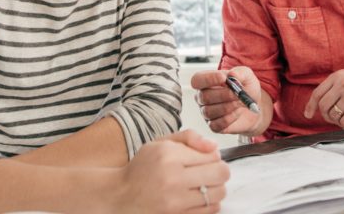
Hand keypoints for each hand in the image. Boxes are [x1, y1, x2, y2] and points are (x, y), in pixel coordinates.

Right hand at [113, 130, 228, 213]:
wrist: (121, 196)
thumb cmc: (142, 169)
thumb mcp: (160, 143)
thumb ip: (189, 137)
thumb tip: (213, 145)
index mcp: (169, 155)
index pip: (213, 155)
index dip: (213, 156)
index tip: (205, 159)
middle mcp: (173, 178)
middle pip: (221, 173)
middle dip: (219, 171)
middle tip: (209, 172)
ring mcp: (176, 201)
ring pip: (219, 193)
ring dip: (215, 188)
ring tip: (203, 185)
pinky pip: (210, 210)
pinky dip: (209, 203)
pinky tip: (197, 197)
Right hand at [191, 67, 261, 134]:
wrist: (256, 105)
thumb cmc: (246, 88)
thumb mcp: (247, 75)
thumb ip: (240, 72)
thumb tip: (232, 74)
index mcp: (206, 81)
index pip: (197, 80)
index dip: (208, 79)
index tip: (224, 78)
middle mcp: (202, 97)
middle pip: (203, 97)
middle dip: (222, 95)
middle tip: (237, 94)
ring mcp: (206, 112)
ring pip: (209, 112)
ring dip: (227, 107)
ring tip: (239, 103)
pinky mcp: (214, 126)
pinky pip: (215, 125)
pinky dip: (228, 119)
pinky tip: (237, 113)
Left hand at [304, 68, 343, 128]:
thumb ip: (338, 87)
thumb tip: (322, 105)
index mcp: (339, 76)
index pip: (317, 93)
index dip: (310, 106)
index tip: (308, 115)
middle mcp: (343, 83)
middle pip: (323, 107)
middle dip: (328, 117)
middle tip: (337, 119)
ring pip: (335, 116)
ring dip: (340, 121)